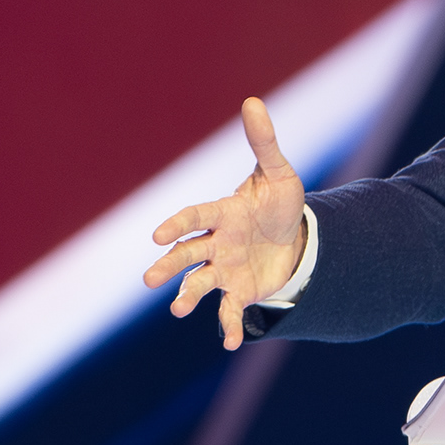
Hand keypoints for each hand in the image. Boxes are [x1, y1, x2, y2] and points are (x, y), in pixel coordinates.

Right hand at [144, 97, 307, 351]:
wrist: (294, 238)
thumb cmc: (279, 203)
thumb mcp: (278, 173)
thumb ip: (263, 143)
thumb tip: (252, 100)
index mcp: (221, 213)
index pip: (194, 218)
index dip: (177, 226)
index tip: (158, 236)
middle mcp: (215, 243)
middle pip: (186, 255)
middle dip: (168, 266)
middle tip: (149, 280)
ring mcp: (223, 269)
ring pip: (198, 283)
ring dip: (186, 297)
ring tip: (176, 310)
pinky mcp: (238, 290)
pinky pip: (228, 310)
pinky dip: (227, 326)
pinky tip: (228, 343)